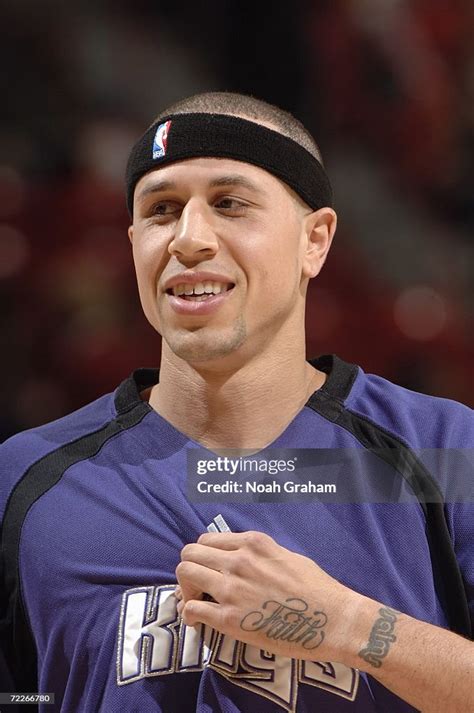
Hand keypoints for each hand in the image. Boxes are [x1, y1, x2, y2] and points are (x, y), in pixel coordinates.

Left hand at [175, 530, 360, 661]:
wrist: (331, 619)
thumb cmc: (317, 588)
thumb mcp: (287, 555)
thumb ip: (260, 554)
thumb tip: (244, 560)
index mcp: (253, 543)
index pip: (208, 540)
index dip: (204, 556)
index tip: (210, 570)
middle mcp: (238, 560)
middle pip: (190, 553)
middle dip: (190, 569)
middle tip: (200, 586)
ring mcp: (231, 589)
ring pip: (185, 574)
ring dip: (186, 588)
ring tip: (199, 602)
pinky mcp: (230, 619)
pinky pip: (191, 609)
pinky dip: (190, 614)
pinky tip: (199, 621)